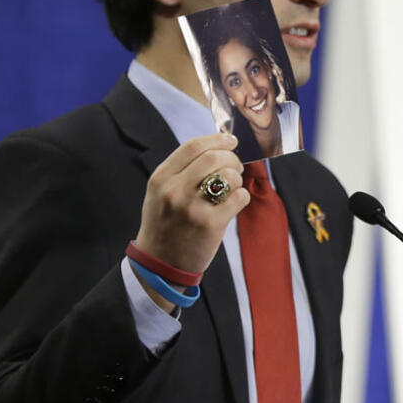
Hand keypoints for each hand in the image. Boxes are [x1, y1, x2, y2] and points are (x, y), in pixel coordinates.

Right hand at [133, 133, 248, 309]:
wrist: (160, 263)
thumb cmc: (165, 224)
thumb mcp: (160, 192)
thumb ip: (182, 170)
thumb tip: (217, 147)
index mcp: (161, 178)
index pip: (193, 146)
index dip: (217, 139)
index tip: (231, 140)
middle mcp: (174, 190)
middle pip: (214, 157)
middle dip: (232, 158)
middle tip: (235, 166)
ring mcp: (192, 208)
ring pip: (229, 176)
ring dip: (238, 178)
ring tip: (233, 188)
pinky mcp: (210, 224)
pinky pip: (239, 197)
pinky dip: (242, 196)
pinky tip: (234, 203)